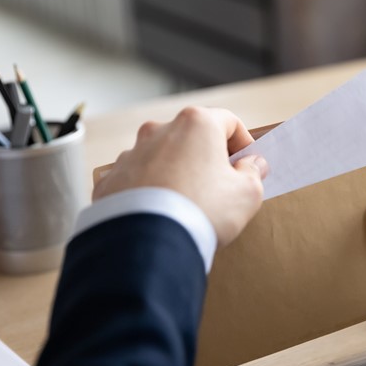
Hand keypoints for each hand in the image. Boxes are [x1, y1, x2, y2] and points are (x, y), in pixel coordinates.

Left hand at [93, 107, 267, 246]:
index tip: (248, 165)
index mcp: (195, 124)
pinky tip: (161, 215)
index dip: (244, 143)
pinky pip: (138, 181)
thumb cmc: (203, 210)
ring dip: (177, 174)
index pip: (229, 122)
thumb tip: (251, 164)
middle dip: (208, 159)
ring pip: (162, 158)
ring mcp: (131, 154)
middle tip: (220, 187)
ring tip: (187, 205)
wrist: (149, 243)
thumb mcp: (247, 193)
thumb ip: (253, 173)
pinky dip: (150, 192)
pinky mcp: (112, 180)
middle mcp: (159, 130)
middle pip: (192, 138)